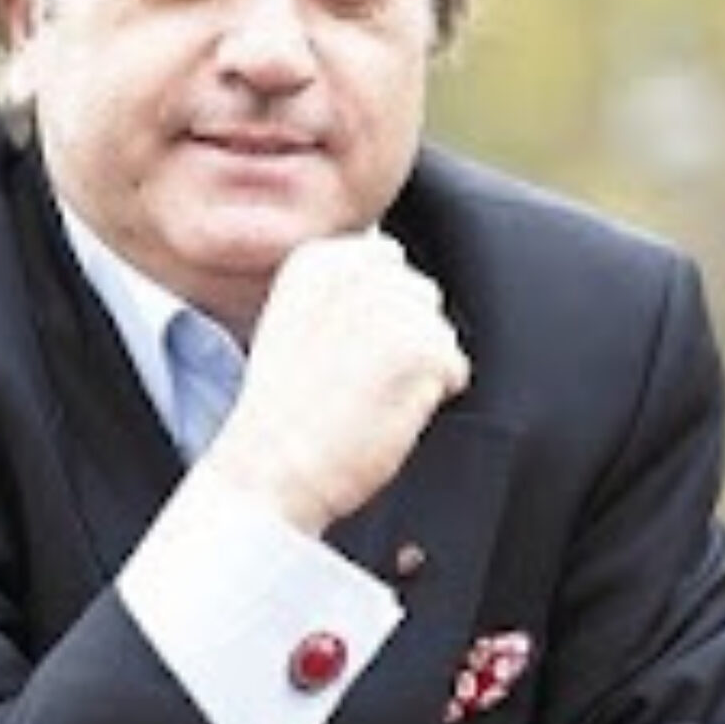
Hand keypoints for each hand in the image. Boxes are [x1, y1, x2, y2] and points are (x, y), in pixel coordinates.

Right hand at [206, 233, 470, 534]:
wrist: (270, 465)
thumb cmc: (278, 414)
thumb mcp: (294, 323)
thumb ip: (345, 295)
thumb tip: (394, 296)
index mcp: (319, 260)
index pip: (386, 258)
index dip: (381, 309)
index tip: (354, 345)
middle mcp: (357, 271)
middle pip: (420, 294)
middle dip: (404, 336)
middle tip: (359, 378)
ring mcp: (393, 309)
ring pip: (440, 333)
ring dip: (417, 368)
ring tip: (365, 397)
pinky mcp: (423, 349)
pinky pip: (454, 370)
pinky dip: (429, 399)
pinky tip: (383, 413)